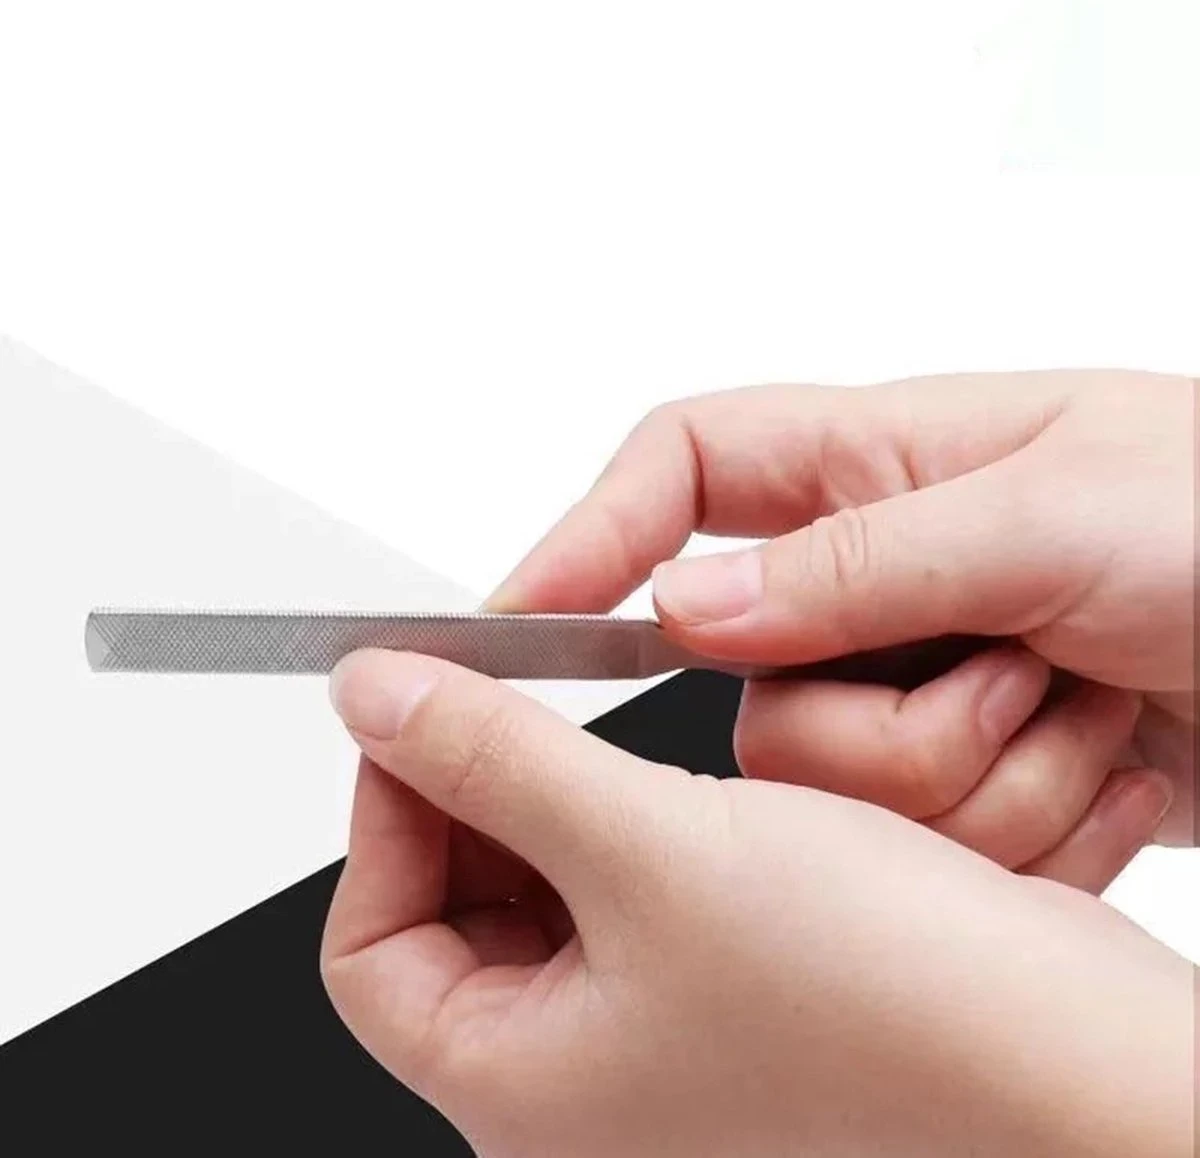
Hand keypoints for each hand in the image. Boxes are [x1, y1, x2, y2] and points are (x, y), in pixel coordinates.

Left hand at [321, 650, 1192, 1157]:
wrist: (1078, 1062)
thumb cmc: (896, 1012)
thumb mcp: (653, 851)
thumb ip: (495, 761)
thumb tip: (379, 697)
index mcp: (524, 1088)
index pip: (368, 949)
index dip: (381, 815)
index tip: (414, 712)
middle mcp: (584, 1076)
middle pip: (457, 911)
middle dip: (474, 796)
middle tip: (499, 699)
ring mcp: (658, 1035)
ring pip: (551, 888)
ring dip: (564, 798)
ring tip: (602, 735)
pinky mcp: (725, 987)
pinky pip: (636, 888)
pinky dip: (636, 818)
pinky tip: (681, 778)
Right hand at [487, 370, 1195, 845]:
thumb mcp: (1054, 512)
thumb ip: (856, 561)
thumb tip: (686, 607)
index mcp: (879, 468)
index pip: (682, 469)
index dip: (591, 533)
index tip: (527, 615)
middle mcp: (880, 582)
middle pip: (753, 688)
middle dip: (884, 726)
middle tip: (1021, 672)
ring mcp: (920, 685)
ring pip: (835, 791)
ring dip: (985, 777)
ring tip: (1095, 712)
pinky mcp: (967, 778)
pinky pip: (925, 847)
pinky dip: (1034, 828)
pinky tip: (1116, 769)